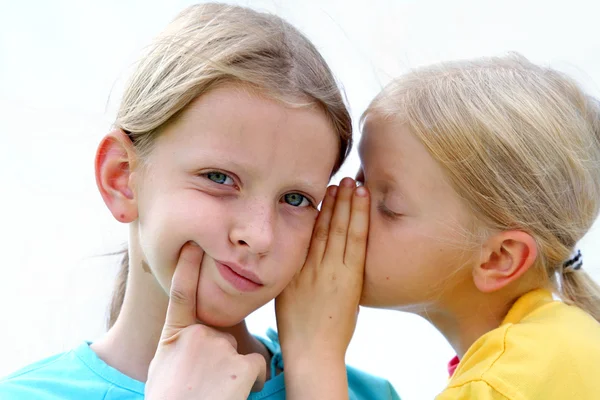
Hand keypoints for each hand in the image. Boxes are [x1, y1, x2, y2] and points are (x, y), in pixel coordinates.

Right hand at [145, 242, 266, 399]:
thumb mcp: (164, 366)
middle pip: (222, 336)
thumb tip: (189, 336)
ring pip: (238, 353)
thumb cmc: (170, 399)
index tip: (194, 243)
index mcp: (174, 335)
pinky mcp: (242, 364)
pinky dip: (251, 383)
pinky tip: (234, 396)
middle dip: (220, 357)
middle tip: (203, 383)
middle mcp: (198, 334)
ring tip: (214, 393)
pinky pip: (256, 367)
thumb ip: (179, 343)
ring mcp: (220, 347)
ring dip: (233, 373)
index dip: (189, 266)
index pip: (181, 293)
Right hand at [275, 178, 369, 398]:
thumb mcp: (285, 293)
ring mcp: (332, 269)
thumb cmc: (296, 326)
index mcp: (296, 266)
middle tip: (340, 177)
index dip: (316, 208)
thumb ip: (293, 271)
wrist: (311, 350)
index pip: (308, 230)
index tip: (322, 191)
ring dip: (347, 203)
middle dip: (334, 199)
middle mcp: (312, 263)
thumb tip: (301, 254)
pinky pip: (355, 243)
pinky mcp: (349, 278)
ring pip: (340, 228)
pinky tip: (362, 204)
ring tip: (353, 183)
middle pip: (324, 224)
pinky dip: (358, 220)